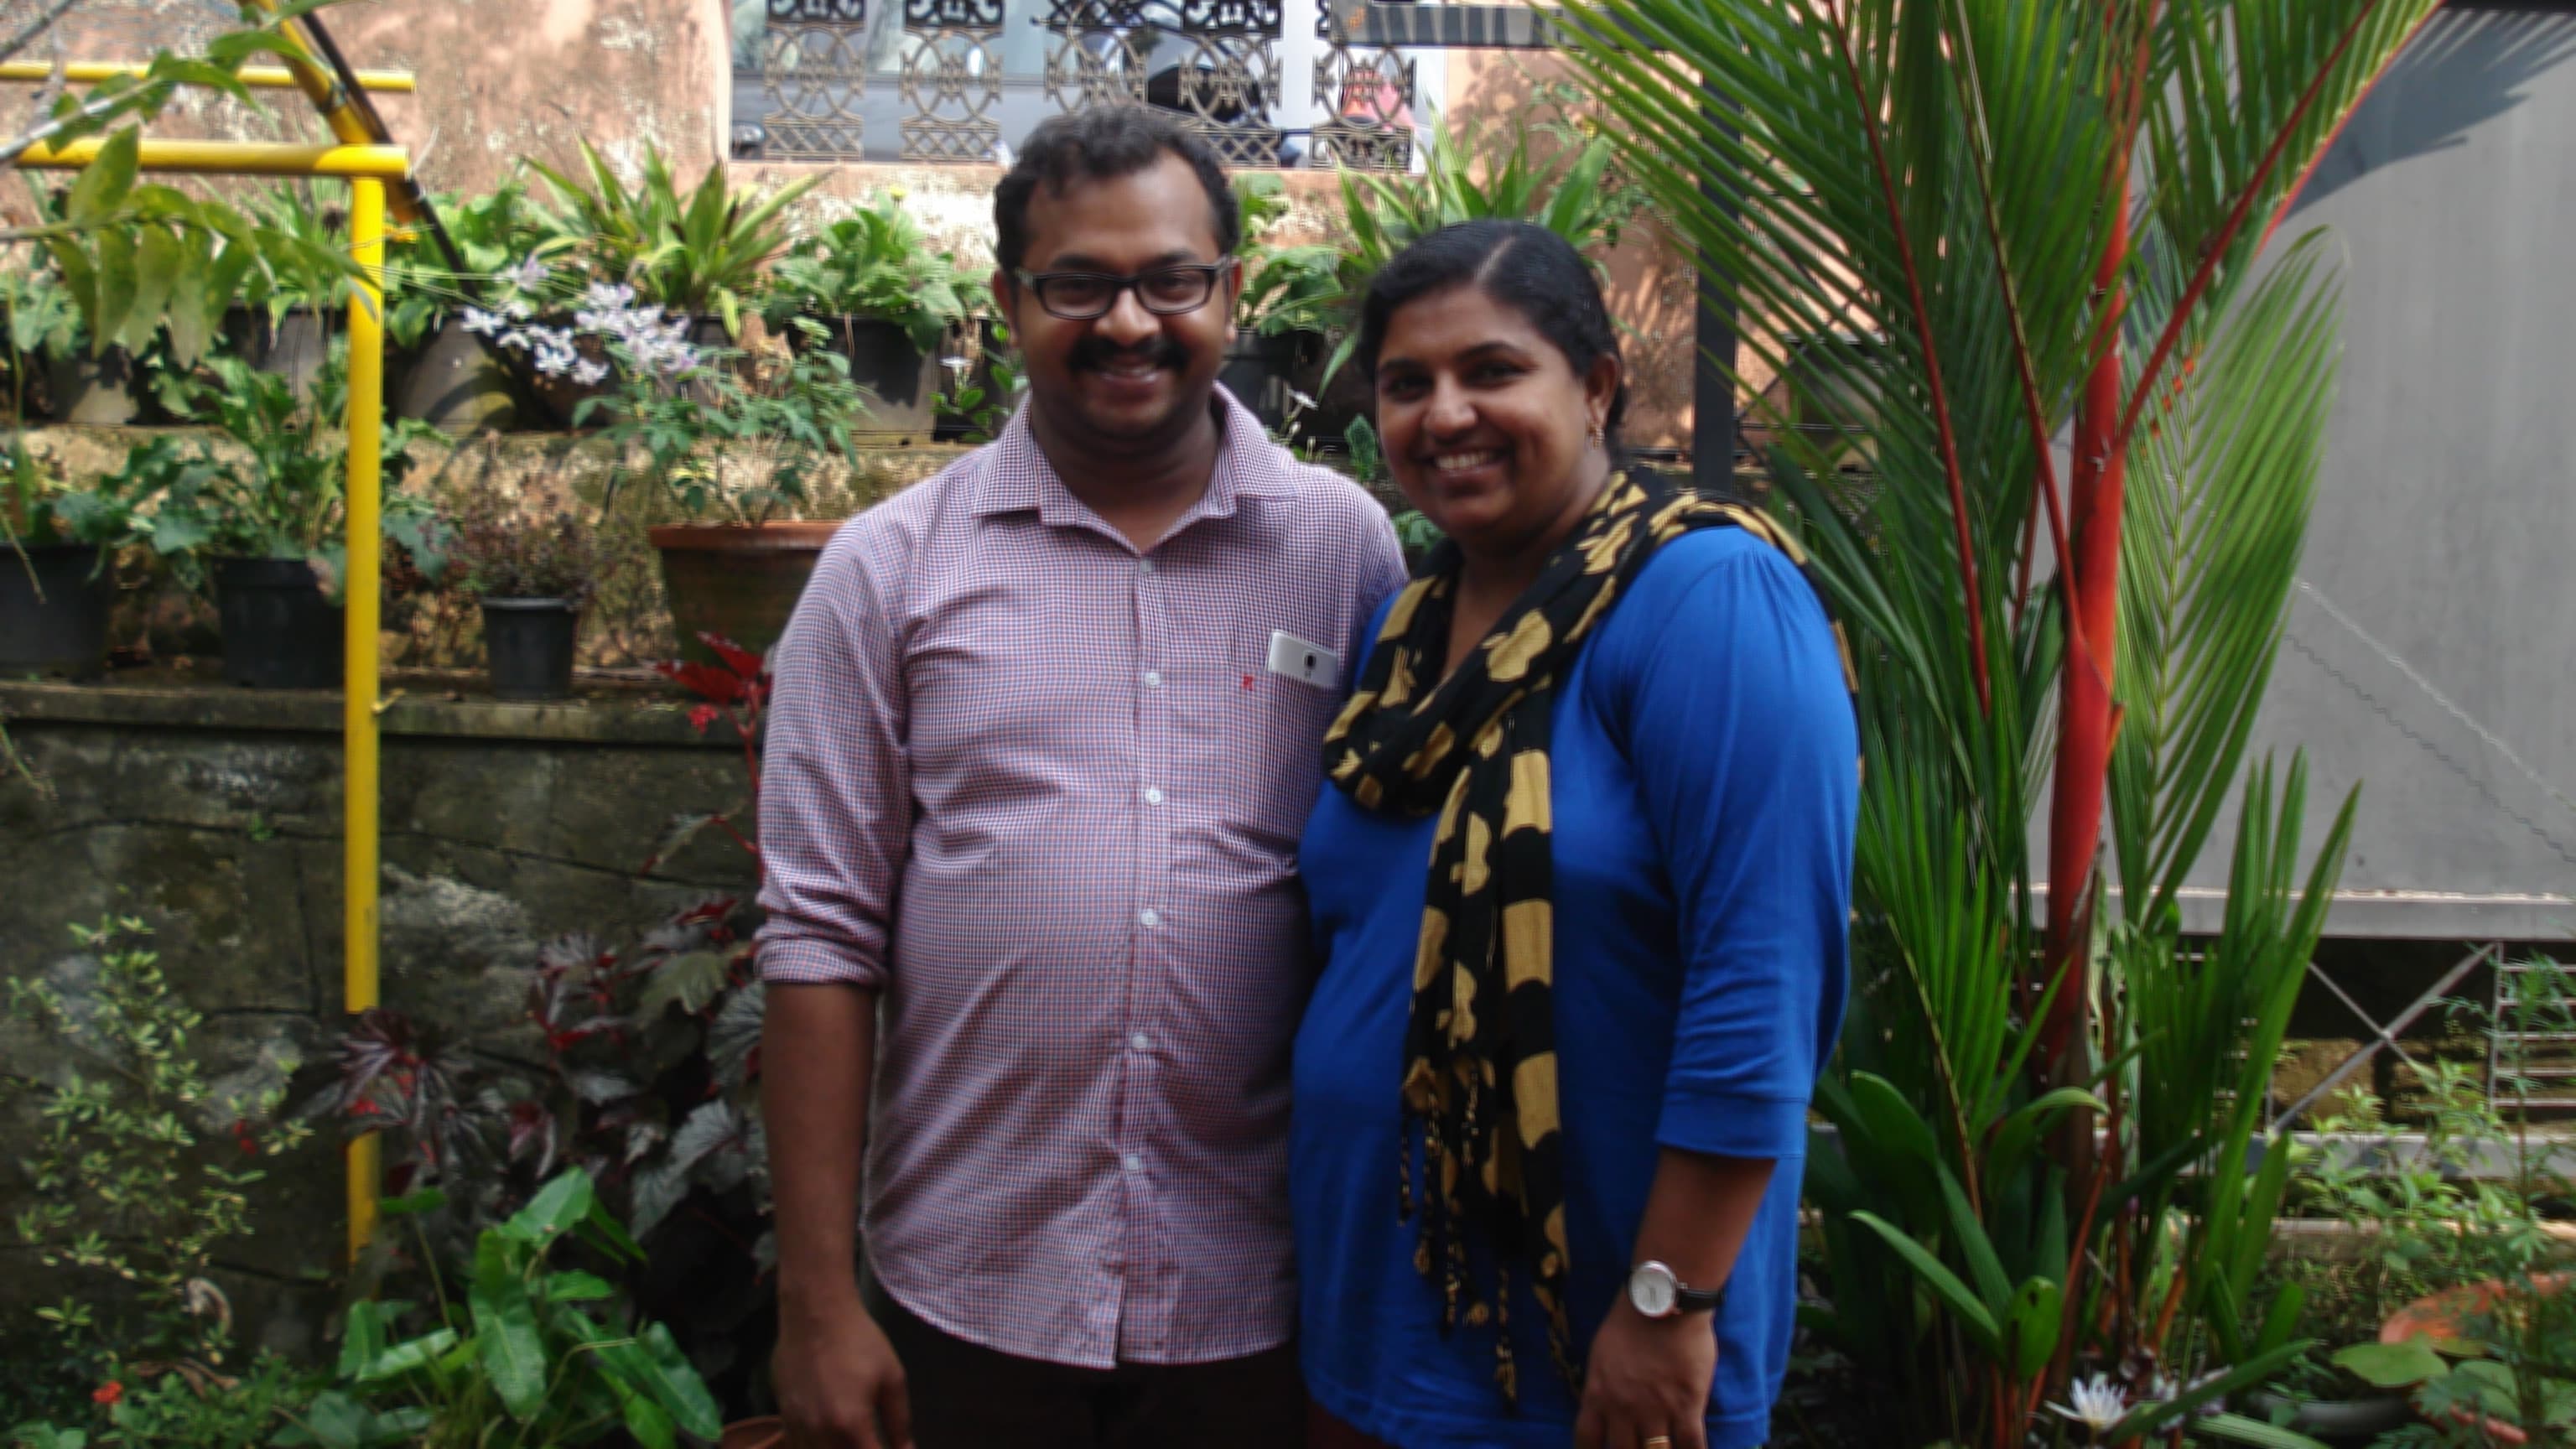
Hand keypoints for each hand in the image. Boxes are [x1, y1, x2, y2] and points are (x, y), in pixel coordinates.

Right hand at [773, 1292, 911, 1448]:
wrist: (815, 1313)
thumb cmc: (860, 1342)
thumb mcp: (891, 1379)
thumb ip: (899, 1423)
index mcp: (851, 1425)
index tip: (891, 1448)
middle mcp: (819, 1433)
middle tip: (872, 1439)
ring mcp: (796, 1426)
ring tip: (852, 1437)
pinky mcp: (782, 1415)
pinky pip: (797, 1446)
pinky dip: (815, 1446)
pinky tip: (829, 1436)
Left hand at [1572, 1297, 1715, 1448]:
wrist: (1665, 1304)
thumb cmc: (1630, 1323)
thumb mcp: (1601, 1355)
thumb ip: (1600, 1387)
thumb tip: (1600, 1409)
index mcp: (1598, 1395)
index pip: (1587, 1442)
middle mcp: (1623, 1409)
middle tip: (1638, 1448)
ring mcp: (1656, 1410)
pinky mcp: (1688, 1407)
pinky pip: (1692, 1446)